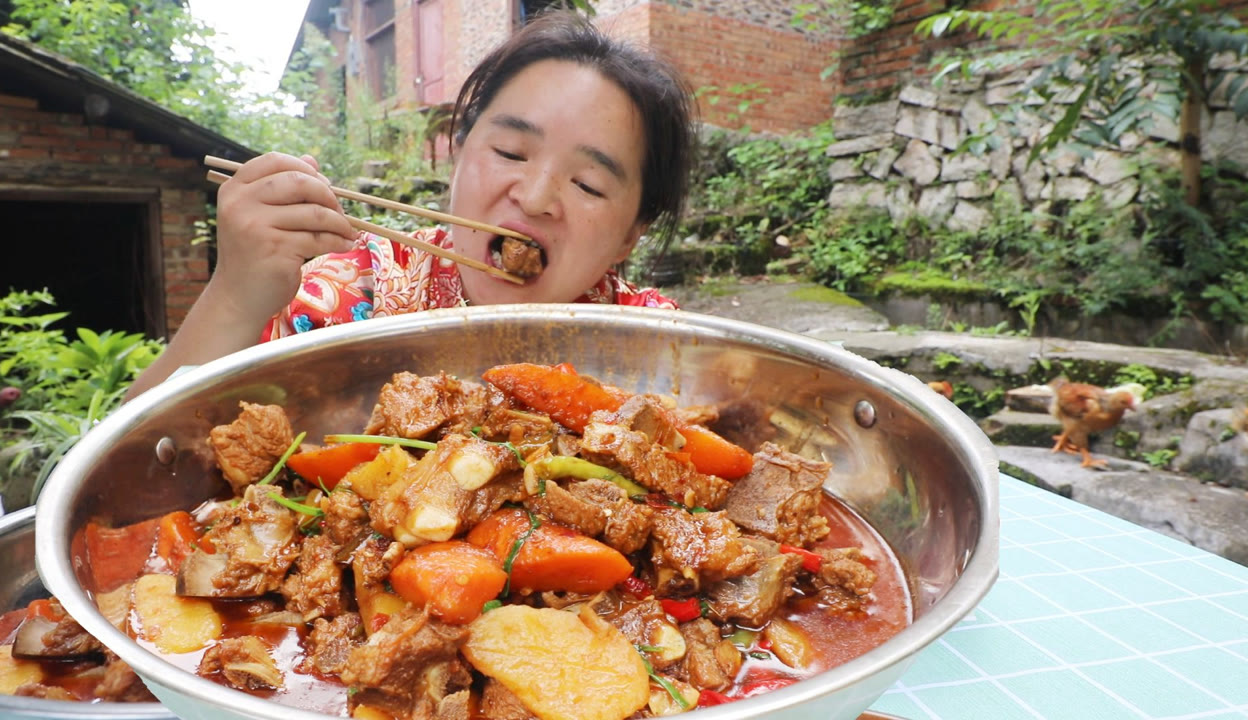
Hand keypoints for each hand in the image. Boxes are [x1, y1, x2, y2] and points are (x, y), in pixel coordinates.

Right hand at [210, 152, 354, 323]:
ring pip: (314, 213)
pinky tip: (344, 245)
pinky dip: (338, 241)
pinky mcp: (276, 250)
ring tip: (347, 231)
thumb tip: (312, 159)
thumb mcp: (260, 216)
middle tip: (340, 211)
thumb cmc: (254, 254)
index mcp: (235, 189)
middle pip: (299, 182)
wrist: (238, 298)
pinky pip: (319, 238)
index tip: (323, 183)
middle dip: (328, 195)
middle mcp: (241, 204)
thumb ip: (282, 187)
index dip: (305, 168)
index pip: (275, 161)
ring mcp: (256, 227)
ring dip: (339, 222)